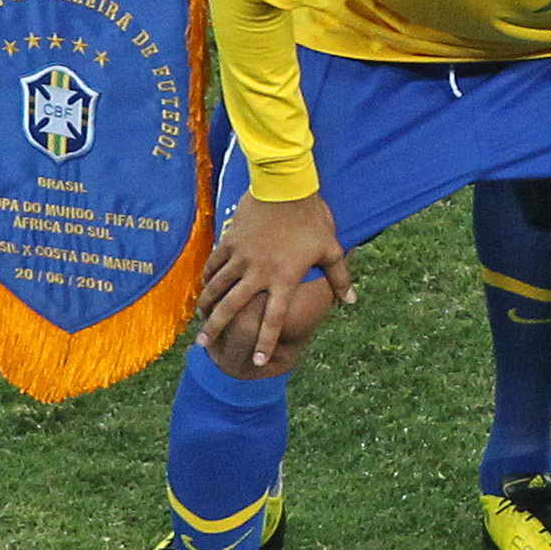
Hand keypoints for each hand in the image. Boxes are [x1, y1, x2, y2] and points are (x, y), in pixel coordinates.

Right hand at [195, 191, 349, 367]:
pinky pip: (213, 265)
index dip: (267, 341)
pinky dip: (206, 279)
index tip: (259, 362)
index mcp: (285, 278)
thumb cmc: (313, 218)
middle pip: (233, 307)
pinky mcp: (229, 242)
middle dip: (216, 329)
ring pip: (217, 288)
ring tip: (198, 322)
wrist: (286, 187)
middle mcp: (259, 272)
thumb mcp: (332, 248)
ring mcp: (241, 257)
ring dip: (206, 306)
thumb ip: (340, 277)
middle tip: (203, 346)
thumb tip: (351, 301)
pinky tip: (203, 289)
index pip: (274, 318)